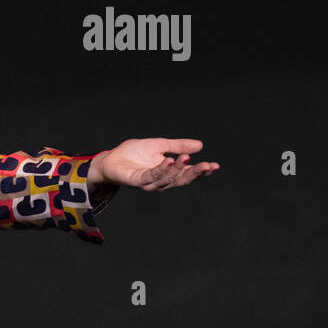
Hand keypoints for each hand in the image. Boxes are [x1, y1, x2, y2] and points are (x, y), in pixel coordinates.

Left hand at [92, 138, 219, 191]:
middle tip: (208, 165)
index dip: (202, 171)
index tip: (215, 166)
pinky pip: (151, 177)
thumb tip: (200, 145)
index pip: (188, 173)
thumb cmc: (134, 153)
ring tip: (185, 158)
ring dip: (177, 169)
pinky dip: (161, 170)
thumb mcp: (160, 145)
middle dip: (196, 173)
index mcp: (169, 172)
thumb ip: (178, 146)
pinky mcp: (137, 181)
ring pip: (168, 179)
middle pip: (182, 179)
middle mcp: (161, 180)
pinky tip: (168, 161)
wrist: (111, 158)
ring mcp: (149, 182)